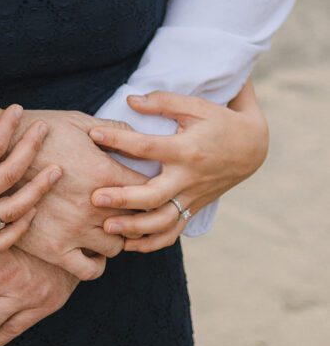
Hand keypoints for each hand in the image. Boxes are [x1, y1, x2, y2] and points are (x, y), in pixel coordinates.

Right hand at [11, 109, 146, 278]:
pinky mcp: (54, 249)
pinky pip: (89, 270)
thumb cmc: (38, 131)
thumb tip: (142, 137)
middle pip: (138, 220)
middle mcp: (93, 206)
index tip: (150, 184)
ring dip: (118, 236)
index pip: (149, 189)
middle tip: (134, 205)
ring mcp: (74, 230)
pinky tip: (93, 248)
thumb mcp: (78, 121)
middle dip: (140, 212)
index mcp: (103, 172)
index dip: (154, 187)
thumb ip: (114, 130)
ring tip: (111, 224)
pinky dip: (97, 263)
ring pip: (117, 246)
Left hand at [88, 81, 268, 252]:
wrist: (252, 147)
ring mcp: (191, 197)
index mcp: (185, 150)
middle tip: (95, 198)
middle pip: (153, 195)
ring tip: (107, 227)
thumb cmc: (218, 122)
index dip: (118, 140)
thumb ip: (162, 102)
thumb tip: (130, 101)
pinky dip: (152, 242)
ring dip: (134, 228)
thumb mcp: (195, 105)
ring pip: (162, 222)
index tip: (94, 136)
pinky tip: (129, 244)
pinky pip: (173, 232)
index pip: (146, 148)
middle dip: (123, 199)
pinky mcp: (194, 208)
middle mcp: (188, 178)